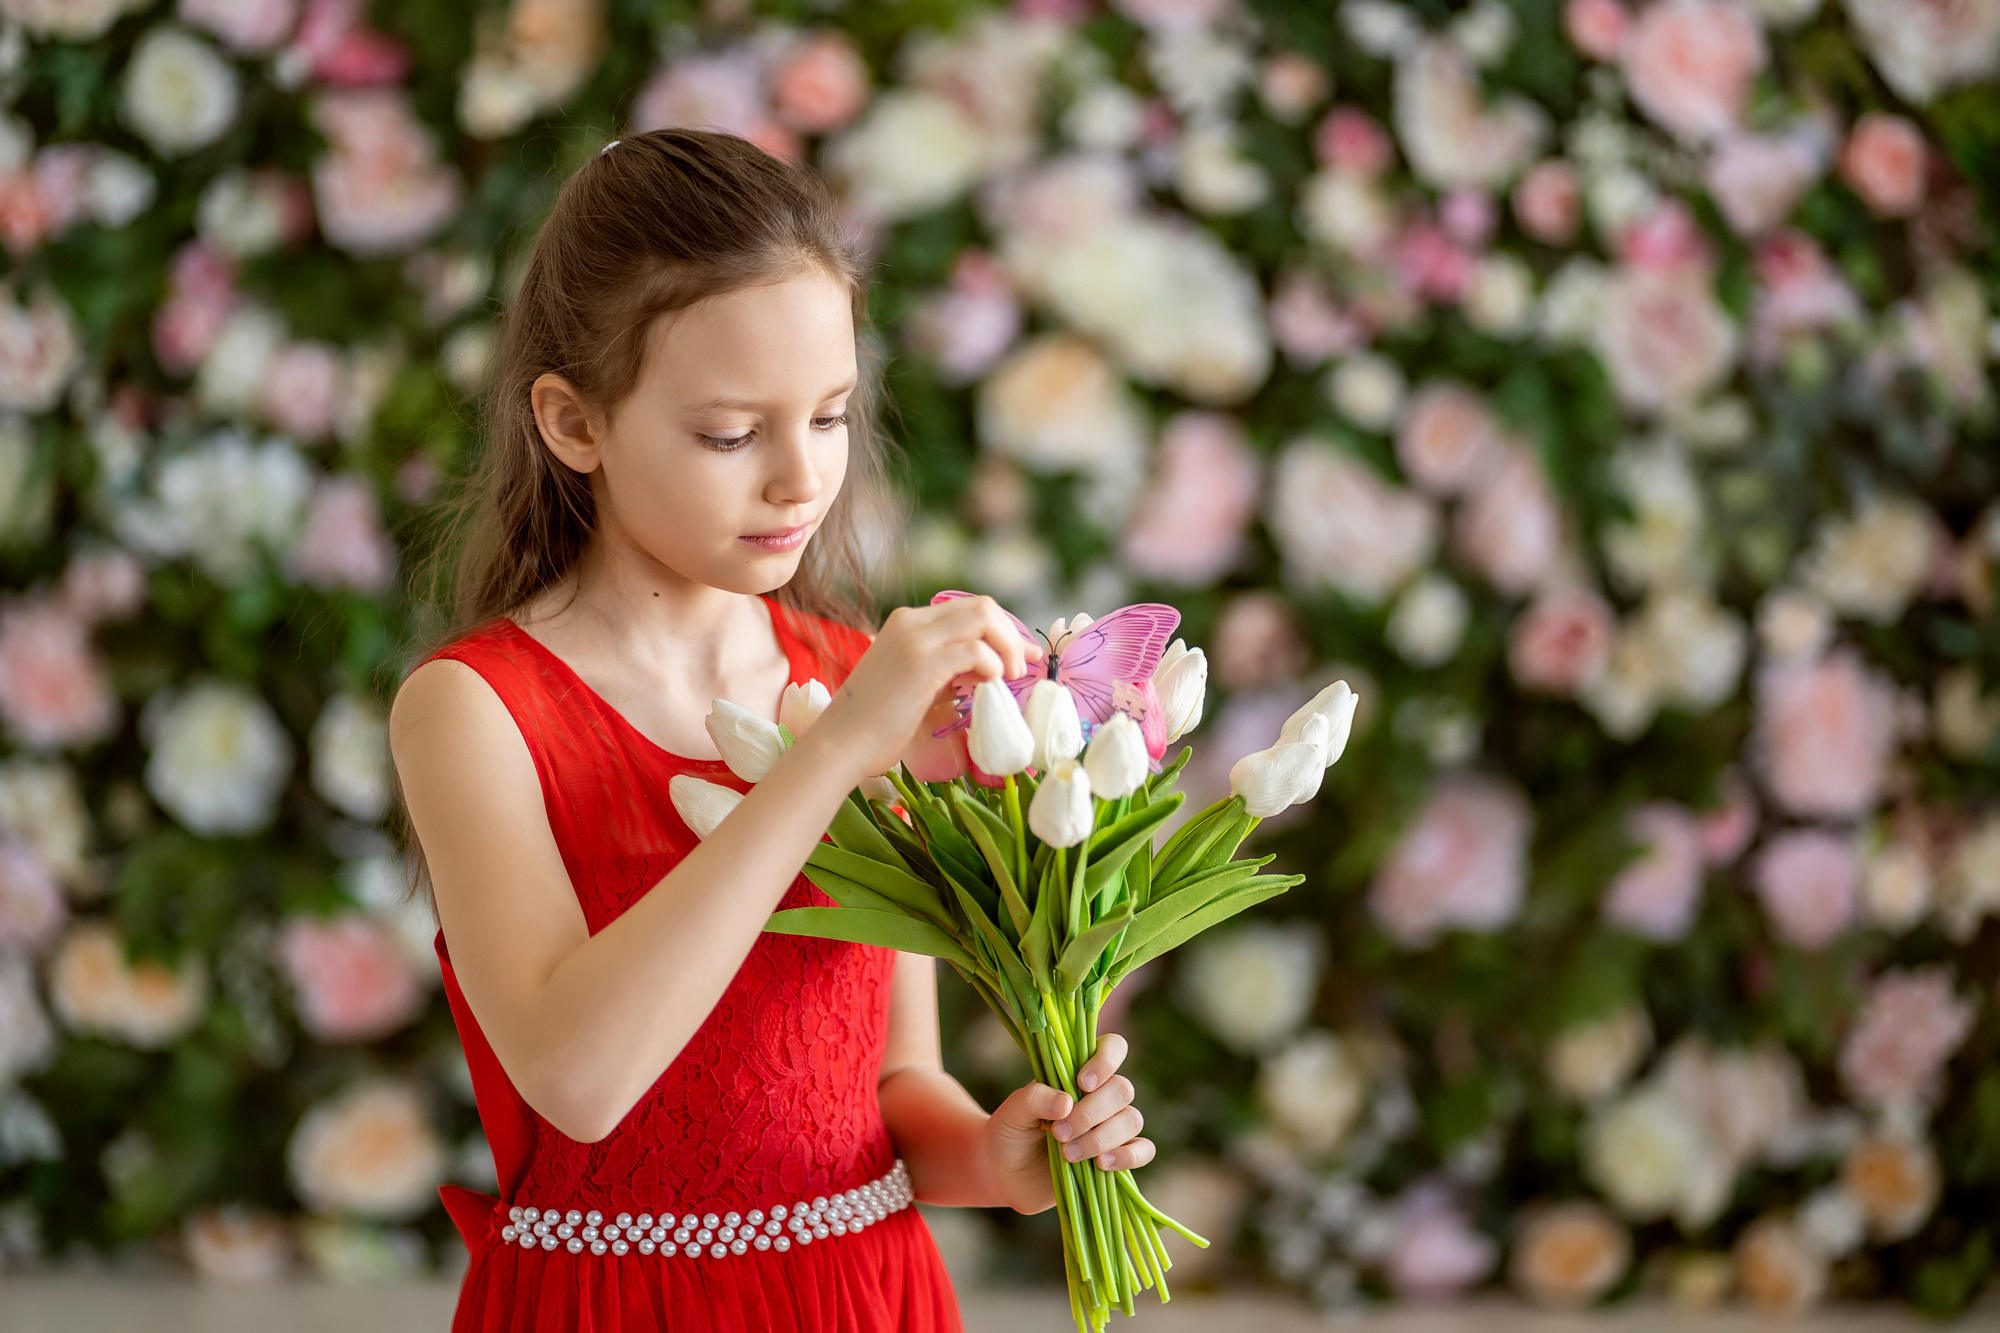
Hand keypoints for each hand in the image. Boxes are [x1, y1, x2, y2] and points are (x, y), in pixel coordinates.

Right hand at [811, 596, 1042, 784]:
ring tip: (1008, 678)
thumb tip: (988, 671)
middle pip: (981, 606)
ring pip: (983, 618)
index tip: (1021, 656)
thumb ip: (947, 673)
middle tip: (1023, 667)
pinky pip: (975, 649)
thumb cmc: (875, 725)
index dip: (1002, 629)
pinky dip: (992, 664)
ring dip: (1007, 646)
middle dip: (1012, 634)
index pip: (968, 609)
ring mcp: (915, 640)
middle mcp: (911, 623)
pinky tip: (991, 685)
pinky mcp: (921, 664)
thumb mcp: (916, 687)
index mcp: (908, 624)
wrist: (841, 744)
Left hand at [974, 1033, 1153, 1214]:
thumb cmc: (1009, 1132)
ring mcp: (1111, 1126)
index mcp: (1079, 1072)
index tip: (1082, 1083)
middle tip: (1059, 1133)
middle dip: (1092, 1112)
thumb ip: (1035, 1099)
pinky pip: (1143, 1150)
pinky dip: (1128, 1156)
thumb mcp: (1013, 1111)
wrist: (1006, 1175)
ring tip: (1068, 1154)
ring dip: (1101, 1138)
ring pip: (1132, 1119)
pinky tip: (1101, 1165)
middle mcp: (1101, 1095)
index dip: (1105, 1061)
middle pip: (1122, 1089)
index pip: (1112, 1048)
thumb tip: (1067, 1102)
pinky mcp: (1118, 1156)